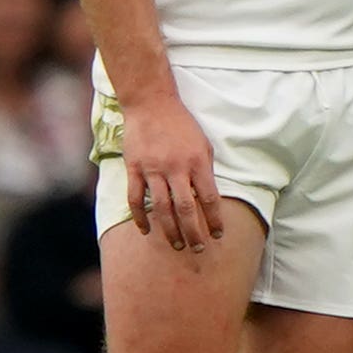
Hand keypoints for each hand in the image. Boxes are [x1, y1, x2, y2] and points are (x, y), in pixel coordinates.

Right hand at [122, 96, 224, 252]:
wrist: (151, 103)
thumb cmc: (181, 125)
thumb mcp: (203, 144)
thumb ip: (205, 171)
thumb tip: (207, 199)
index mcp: (198, 161)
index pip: (209, 198)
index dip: (214, 220)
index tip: (218, 235)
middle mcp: (176, 168)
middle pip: (186, 209)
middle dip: (193, 233)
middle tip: (197, 249)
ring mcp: (153, 169)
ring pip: (161, 208)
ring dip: (169, 230)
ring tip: (177, 245)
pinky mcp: (134, 168)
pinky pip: (135, 199)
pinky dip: (139, 218)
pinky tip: (145, 231)